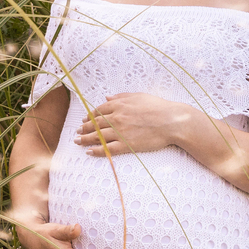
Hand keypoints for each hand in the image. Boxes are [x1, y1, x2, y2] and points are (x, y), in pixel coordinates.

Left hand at [74, 93, 192, 155]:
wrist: (171, 121)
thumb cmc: (158, 107)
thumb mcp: (138, 96)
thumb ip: (121, 96)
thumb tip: (107, 97)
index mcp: (119, 105)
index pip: (99, 111)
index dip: (90, 116)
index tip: (85, 119)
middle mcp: (117, 117)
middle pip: (95, 124)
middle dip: (83, 128)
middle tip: (77, 131)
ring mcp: (121, 132)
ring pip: (98, 136)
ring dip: (85, 139)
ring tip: (77, 141)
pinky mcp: (127, 144)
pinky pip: (107, 149)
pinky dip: (97, 151)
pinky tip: (89, 152)